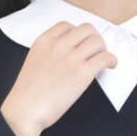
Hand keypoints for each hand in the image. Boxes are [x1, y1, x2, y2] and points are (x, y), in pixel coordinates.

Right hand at [1, 20, 117, 135]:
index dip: (78, 34)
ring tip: (102, 60)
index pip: (67, 25)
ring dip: (103, 49)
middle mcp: (58, 45)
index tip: (81, 43)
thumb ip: (49, 53)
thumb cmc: (28, 94)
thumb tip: (67, 56)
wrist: (25, 110)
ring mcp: (71, 58)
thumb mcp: (34, 62)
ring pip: (97, 41)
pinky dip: (111, 60)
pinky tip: (110, 66)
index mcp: (44, 41)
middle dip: (94, 39)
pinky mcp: (82, 73)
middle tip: (95, 51)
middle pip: (86, 29)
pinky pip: (104, 57)